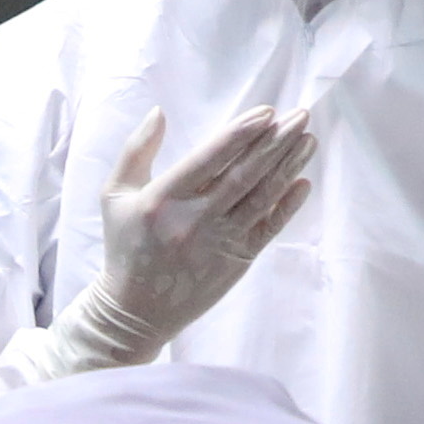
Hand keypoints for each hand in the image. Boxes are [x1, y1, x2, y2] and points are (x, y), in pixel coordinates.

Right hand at [62, 103, 313, 365]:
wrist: (137, 310)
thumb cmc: (125, 246)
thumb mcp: (115, 195)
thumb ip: (136, 151)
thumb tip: (159, 112)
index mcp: (164, 198)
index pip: (210, 158)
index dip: (241, 133)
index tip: (267, 112)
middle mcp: (195, 219)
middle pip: (244, 174)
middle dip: (275, 142)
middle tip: (301, 116)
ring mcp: (220, 242)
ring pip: (262, 197)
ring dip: (288, 167)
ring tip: (308, 140)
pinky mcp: (237, 261)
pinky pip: (268, 229)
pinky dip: (287, 206)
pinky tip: (303, 183)